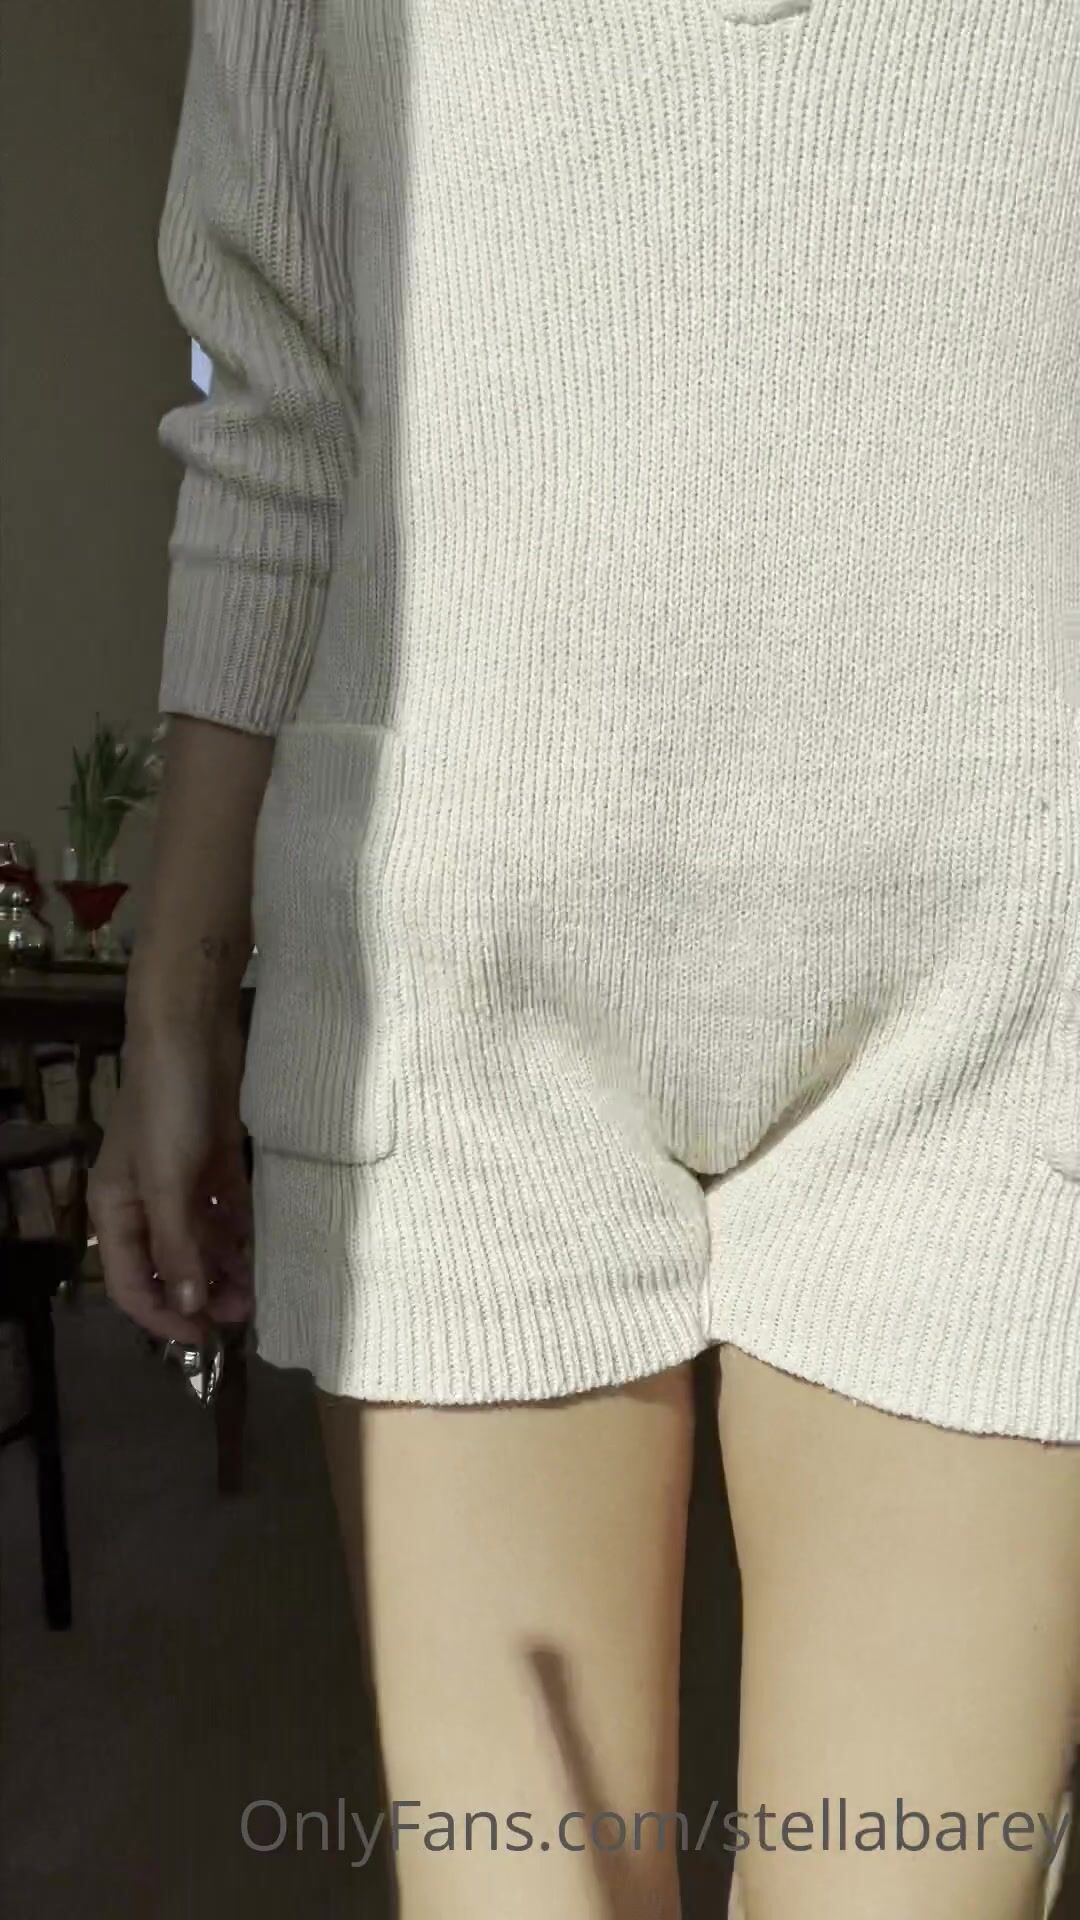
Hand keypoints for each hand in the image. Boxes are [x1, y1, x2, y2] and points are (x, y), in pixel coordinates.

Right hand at [88, 1015, 253, 1346]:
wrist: (193, 1033)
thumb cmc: (169, 1107)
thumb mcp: (169, 1182)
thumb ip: (178, 1246)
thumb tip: (190, 1305)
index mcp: (117, 1211)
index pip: (132, 1285)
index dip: (166, 1316)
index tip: (205, 1340)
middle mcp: (146, 1204)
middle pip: (171, 1268)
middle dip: (203, 1296)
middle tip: (245, 1316)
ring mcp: (182, 1184)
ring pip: (202, 1244)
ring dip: (227, 1270)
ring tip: (260, 1291)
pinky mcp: (215, 1165)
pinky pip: (227, 1215)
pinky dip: (241, 1237)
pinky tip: (264, 1254)